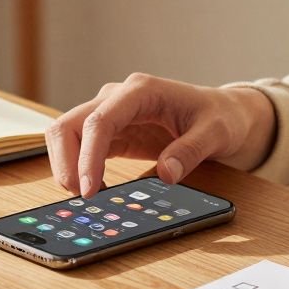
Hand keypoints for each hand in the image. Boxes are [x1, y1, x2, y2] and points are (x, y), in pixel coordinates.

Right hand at [45, 73, 275, 196]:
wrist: (223, 114)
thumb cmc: (220, 116)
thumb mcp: (216, 133)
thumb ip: (191, 150)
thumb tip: (167, 174)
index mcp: (141, 90)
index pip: (100, 120)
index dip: (88, 156)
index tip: (89, 190)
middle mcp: (119, 97)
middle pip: (70, 124)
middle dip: (65, 161)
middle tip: (80, 197)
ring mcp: (111, 113)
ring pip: (68, 134)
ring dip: (67, 166)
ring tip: (87, 196)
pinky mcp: (112, 131)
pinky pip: (82, 147)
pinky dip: (80, 169)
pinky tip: (96, 190)